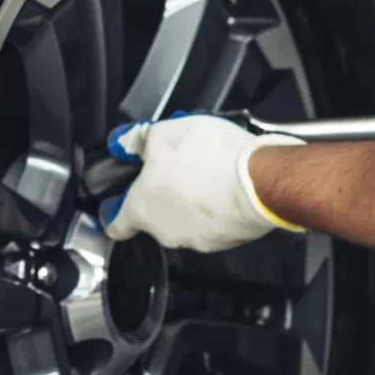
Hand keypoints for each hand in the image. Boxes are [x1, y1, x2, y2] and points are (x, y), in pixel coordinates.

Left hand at [103, 115, 305, 253]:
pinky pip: (212, 225)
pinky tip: (224, 186)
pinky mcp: (225, 241)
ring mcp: (197, 240)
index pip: (115, 224)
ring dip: (189, 202)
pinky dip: (214, 209)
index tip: (115, 202)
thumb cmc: (210, 159)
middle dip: (160, 195)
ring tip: (205, 173)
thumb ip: (138, 140)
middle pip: (153, 217)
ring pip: (184, 221)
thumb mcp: (165, 133)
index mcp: (142, 209)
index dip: (112, 210)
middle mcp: (165, 232)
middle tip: (174, 168)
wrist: (262, 182)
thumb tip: (123, 144)